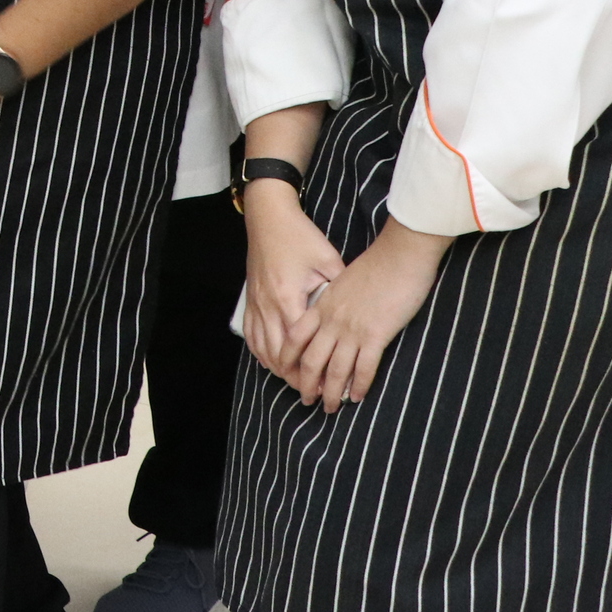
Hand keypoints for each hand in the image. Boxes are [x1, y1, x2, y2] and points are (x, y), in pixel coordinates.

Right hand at [236, 184, 345, 375]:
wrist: (267, 217)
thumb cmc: (299, 236)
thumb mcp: (328, 259)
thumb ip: (341, 289)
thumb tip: (361, 312)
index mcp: (289, 298)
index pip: (300, 347)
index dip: (314, 370)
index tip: (331, 385)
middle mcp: (268, 306)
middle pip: (280, 355)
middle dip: (298, 378)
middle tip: (316, 394)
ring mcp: (256, 304)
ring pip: (264, 349)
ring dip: (280, 370)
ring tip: (298, 384)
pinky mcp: (250, 300)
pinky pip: (252, 336)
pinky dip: (262, 354)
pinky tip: (272, 363)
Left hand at [280, 219, 448, 412]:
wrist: (399, 255)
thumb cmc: (376, 265)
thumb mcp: (343, 280)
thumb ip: (335, 299)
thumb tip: (332, 314)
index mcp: (322, 305)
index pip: (295, 337)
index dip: (289, 358)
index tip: (287, 374)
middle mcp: (332, 320)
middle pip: (311, 360)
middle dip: (307, 384)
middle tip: (307, 401)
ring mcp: (352, 328)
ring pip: (335, 369)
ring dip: (332, 392)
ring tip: (331, 408)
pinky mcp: (376, 334)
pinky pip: (364, 367)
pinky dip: (359, 385)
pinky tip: (358, 397)